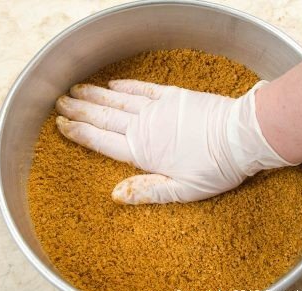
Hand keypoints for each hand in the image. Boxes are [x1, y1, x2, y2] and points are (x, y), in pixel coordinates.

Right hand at [55, 79, 292, 203]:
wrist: (241, 137)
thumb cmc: (216, 168)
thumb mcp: (183, 191)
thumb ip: (148, 192)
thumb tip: (116, 195)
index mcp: (144, 153)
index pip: (102, 141)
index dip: (80, 132)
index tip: (61, 124)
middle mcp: (145, 128)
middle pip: (104, 117)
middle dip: (79, 109)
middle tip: (60, 102)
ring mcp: (158, 109)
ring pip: (118, 100)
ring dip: (95, 95)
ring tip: (77, 89)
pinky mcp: (173, 97)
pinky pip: (143, 88)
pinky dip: (126, 86)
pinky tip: (113, 83)